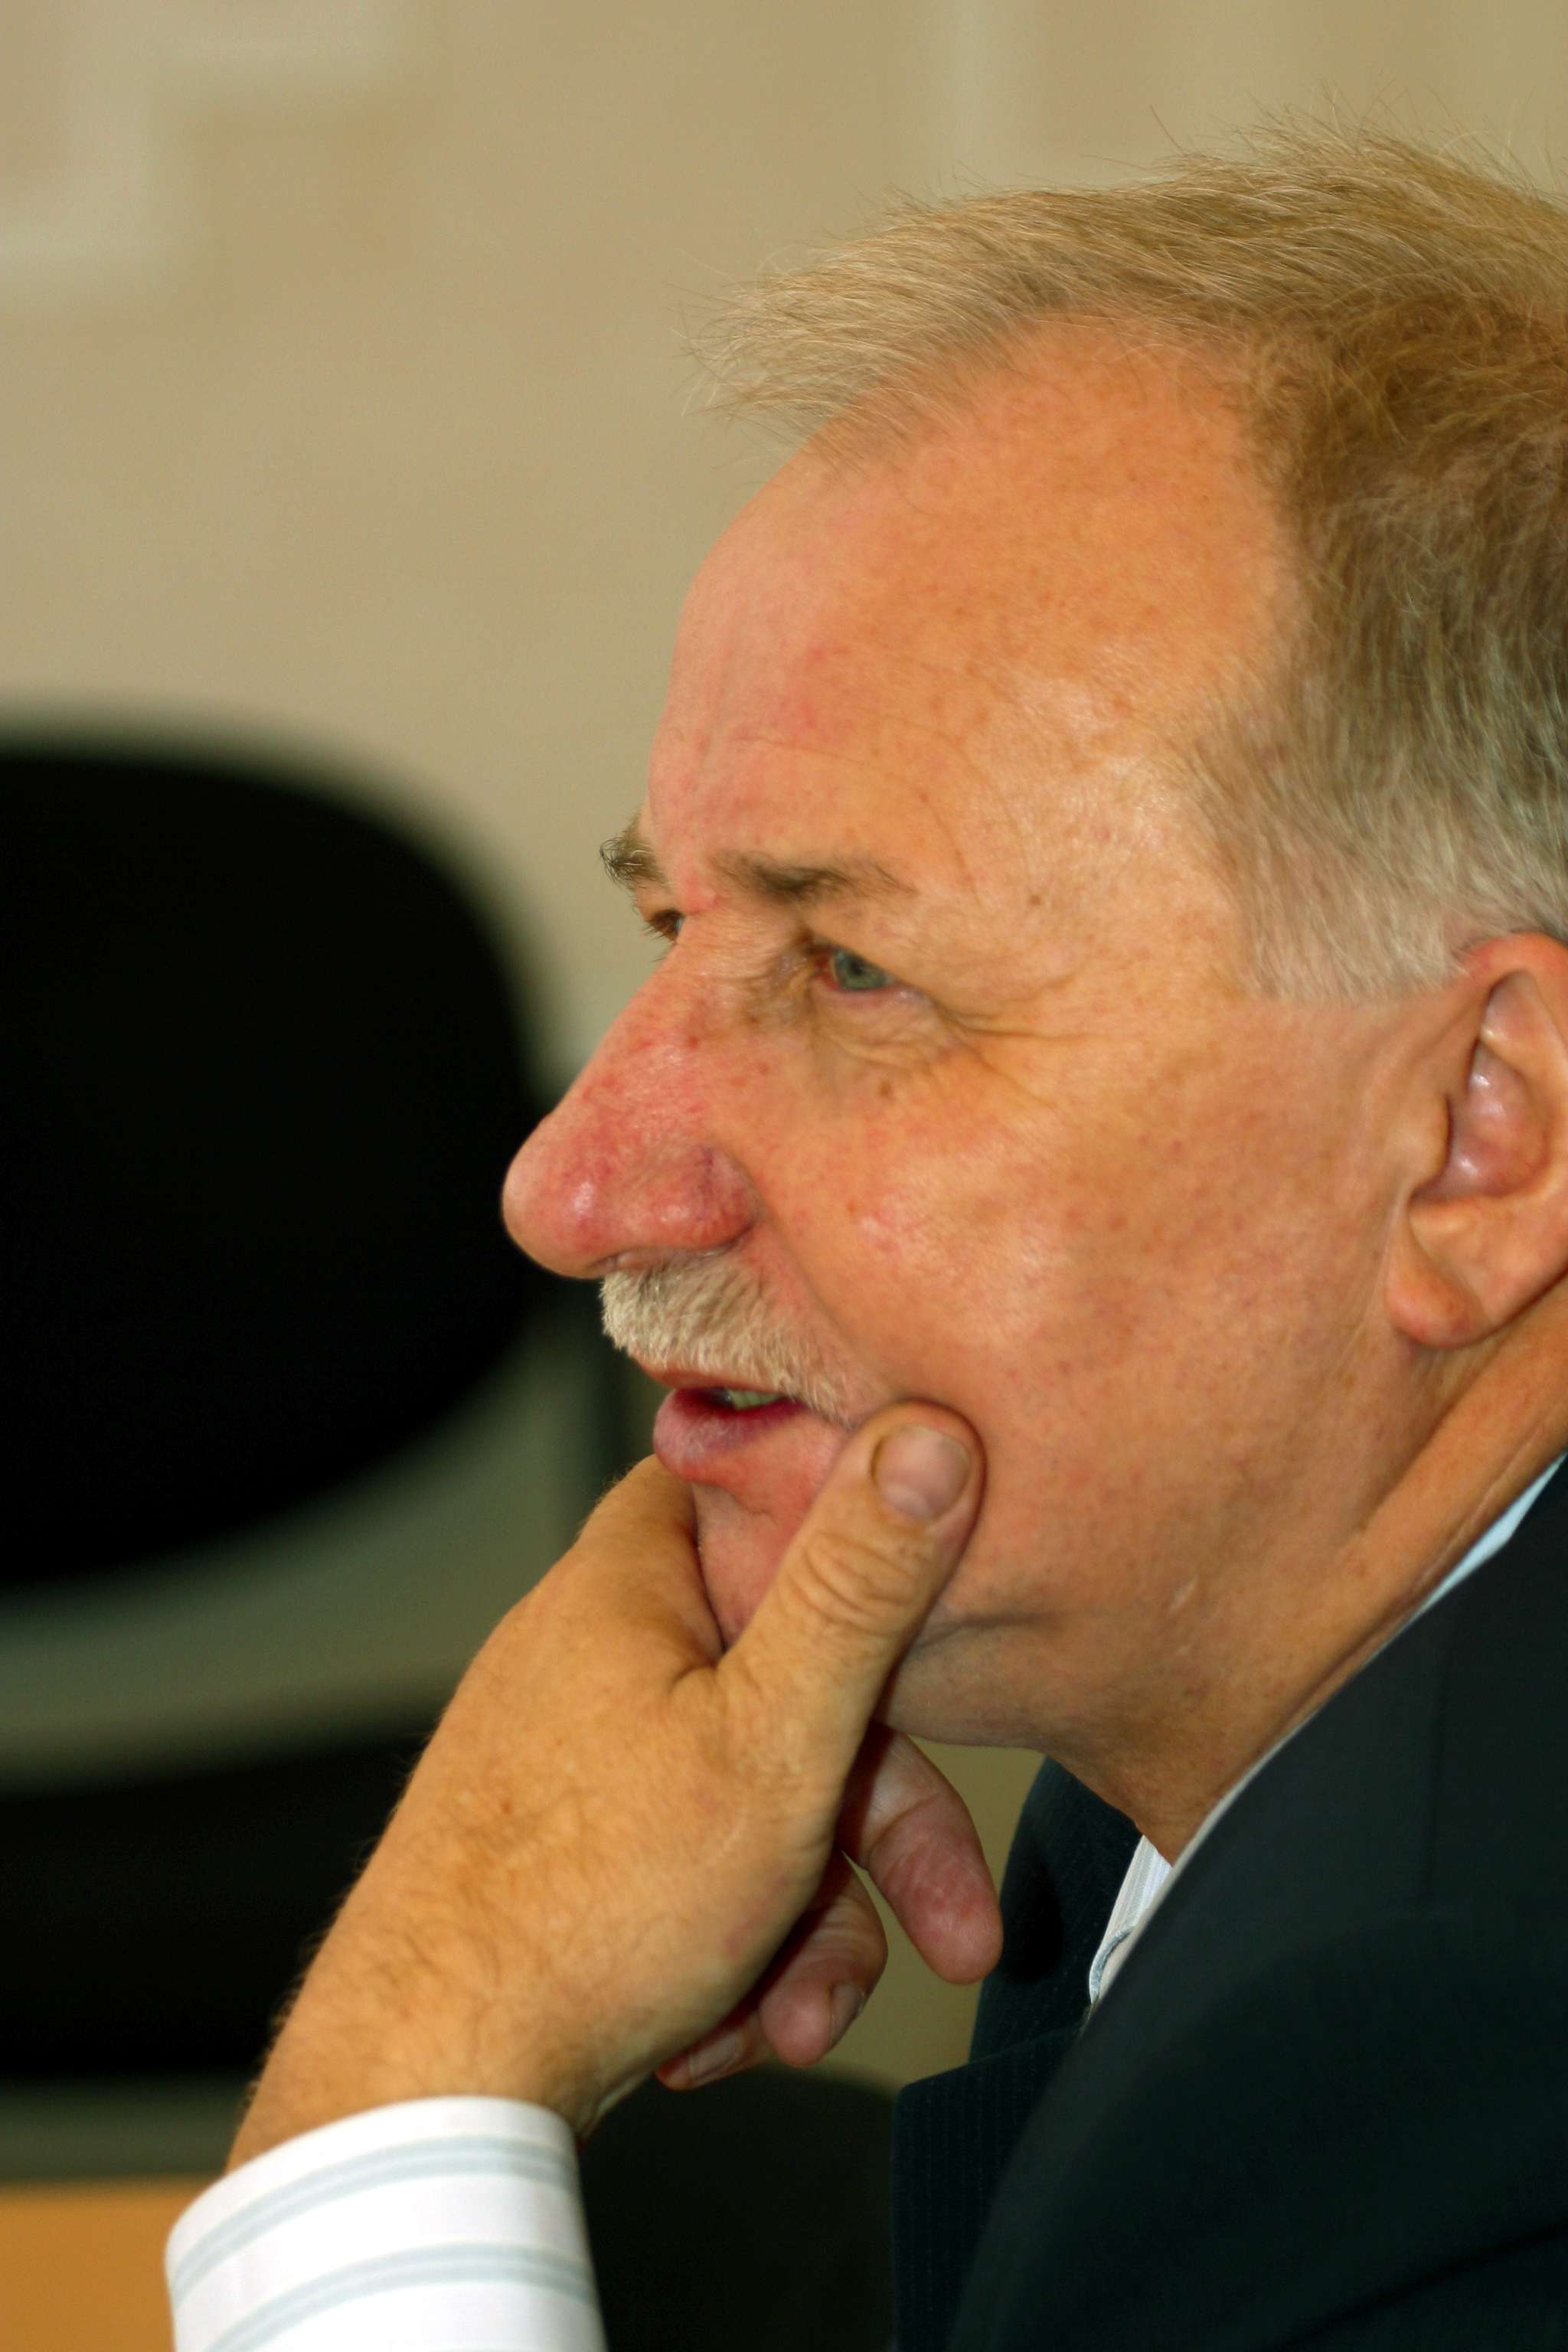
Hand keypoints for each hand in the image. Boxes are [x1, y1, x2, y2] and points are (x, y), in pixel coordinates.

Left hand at [229, 1407, 990, 2161]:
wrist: (427, 2089)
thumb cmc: (578, 1914)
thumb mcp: (774, 1738)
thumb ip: (860, 1588)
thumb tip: (924, 1435)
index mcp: (629, 1582)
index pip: (763, 1494)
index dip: (858, 1556)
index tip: (930, 1642)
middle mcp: (589, 1650)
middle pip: (788, 1690)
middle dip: (874, 1833)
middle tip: (947, 1926)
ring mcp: (569, 1752)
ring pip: (750, 1800)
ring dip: (802, 1923)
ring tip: (793, 2015)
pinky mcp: (559, 1843)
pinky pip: (688, 1867)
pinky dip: (727, 1950)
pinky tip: (715, 2025)